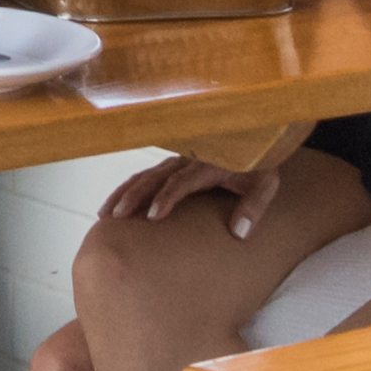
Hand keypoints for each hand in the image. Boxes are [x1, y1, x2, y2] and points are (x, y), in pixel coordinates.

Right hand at [95, 146, 293, 236]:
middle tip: (116, 216)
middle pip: (155, 177)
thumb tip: (239, 232)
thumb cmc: (260, 164)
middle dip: (134, 196)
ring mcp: (177, 161)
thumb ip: (253, 206)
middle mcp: (187, 161)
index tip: (152, 216)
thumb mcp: (265, 183)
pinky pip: (146, 175)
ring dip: (124, 193)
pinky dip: (128, 188)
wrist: (257, 137)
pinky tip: (113, 205)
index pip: (182, 181)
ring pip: (145, 175)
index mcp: (208, 164)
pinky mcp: (171, 165)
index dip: (167, 197)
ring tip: (105, 214)